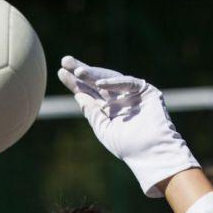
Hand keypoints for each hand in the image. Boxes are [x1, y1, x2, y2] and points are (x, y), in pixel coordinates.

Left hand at [57, 56, 198, 196]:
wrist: (151, 152)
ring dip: (94, 74)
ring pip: (110, 80)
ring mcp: (132, 94)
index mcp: (108, 110)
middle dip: (82, 72)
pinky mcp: (146, 91)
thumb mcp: (103, 128)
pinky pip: (127, 82)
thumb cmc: (129, 147)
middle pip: (97, 82)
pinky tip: (98, 84)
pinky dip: (113, 83)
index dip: (75, 83)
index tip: (61, 73)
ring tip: (77, 71)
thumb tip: (77, 95)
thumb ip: (91, 111)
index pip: (89, 93)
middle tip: (65, 60)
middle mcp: (119, 99)